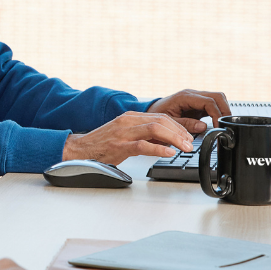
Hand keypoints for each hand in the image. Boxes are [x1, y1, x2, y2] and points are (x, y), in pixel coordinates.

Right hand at [63, 111, 193, 163]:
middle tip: (190, 143)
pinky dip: (159, 149)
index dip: (179, 126)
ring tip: (184, 148)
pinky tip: (168, 153)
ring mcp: (123, 132)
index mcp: (131, 116)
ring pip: (155, 129)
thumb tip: (167, 141)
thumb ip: (144, 134)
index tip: (188, 136)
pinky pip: (143, 145)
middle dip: (180, 132)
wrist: (80, 149)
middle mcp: (128, 120)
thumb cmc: (103, 144)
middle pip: (161, 120)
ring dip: (174, 139)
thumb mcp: (126, 134)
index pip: (161, 116)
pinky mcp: (119, 146)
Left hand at [147, 89, 231, 133]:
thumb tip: (203, 127)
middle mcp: (192, 94)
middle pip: (218, 96)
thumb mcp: (168, 122)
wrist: (151, 111)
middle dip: (224, 110)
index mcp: (185, 97)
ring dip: (223, 110)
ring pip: (218, 98)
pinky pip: (213, 104)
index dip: (217, 114)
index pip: (209, 102)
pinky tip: (218, 122)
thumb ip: (185, 124)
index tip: (219, 126)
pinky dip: (218, 112)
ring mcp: (196, 98)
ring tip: (223, 124)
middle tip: (226, 125)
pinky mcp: (198, 104)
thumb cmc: (156, 115)